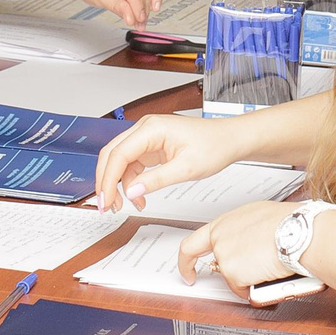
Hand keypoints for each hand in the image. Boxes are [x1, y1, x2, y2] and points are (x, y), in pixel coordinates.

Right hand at [91, 111, 249, 211]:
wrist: (229, 140)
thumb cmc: (214, 146)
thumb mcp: (187, 169)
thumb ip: (156, 180)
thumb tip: (131, 191)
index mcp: (152, 128)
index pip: (119, 154)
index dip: (108, 179)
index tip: (106, 201)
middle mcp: (146, 129)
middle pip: (112, 154)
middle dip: (106, 182)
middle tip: (107, 206)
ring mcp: (147, 137)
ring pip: (120, 160)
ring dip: (118, 184)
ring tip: (125, 205)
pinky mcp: (151, 146)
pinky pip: (132, 164)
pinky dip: (131, 181)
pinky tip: (138, 197)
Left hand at [179, 199, 294, 287]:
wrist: (299, 233)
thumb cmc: (290, 223)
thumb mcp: (260, 217)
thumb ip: (245, 230)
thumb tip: (250, 239)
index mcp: (225, 222)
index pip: (194, 242)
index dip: (188, 259)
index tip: (188, 269)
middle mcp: (220, 237)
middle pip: (209, 261)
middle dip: (216, 272)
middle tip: (223, 278)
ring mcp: (225, 256)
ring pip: (230, 276)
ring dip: (245, 278)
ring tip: (267, 267)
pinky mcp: (233, 274)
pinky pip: (240, 289)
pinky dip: (252, 288)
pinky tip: (267, 276)